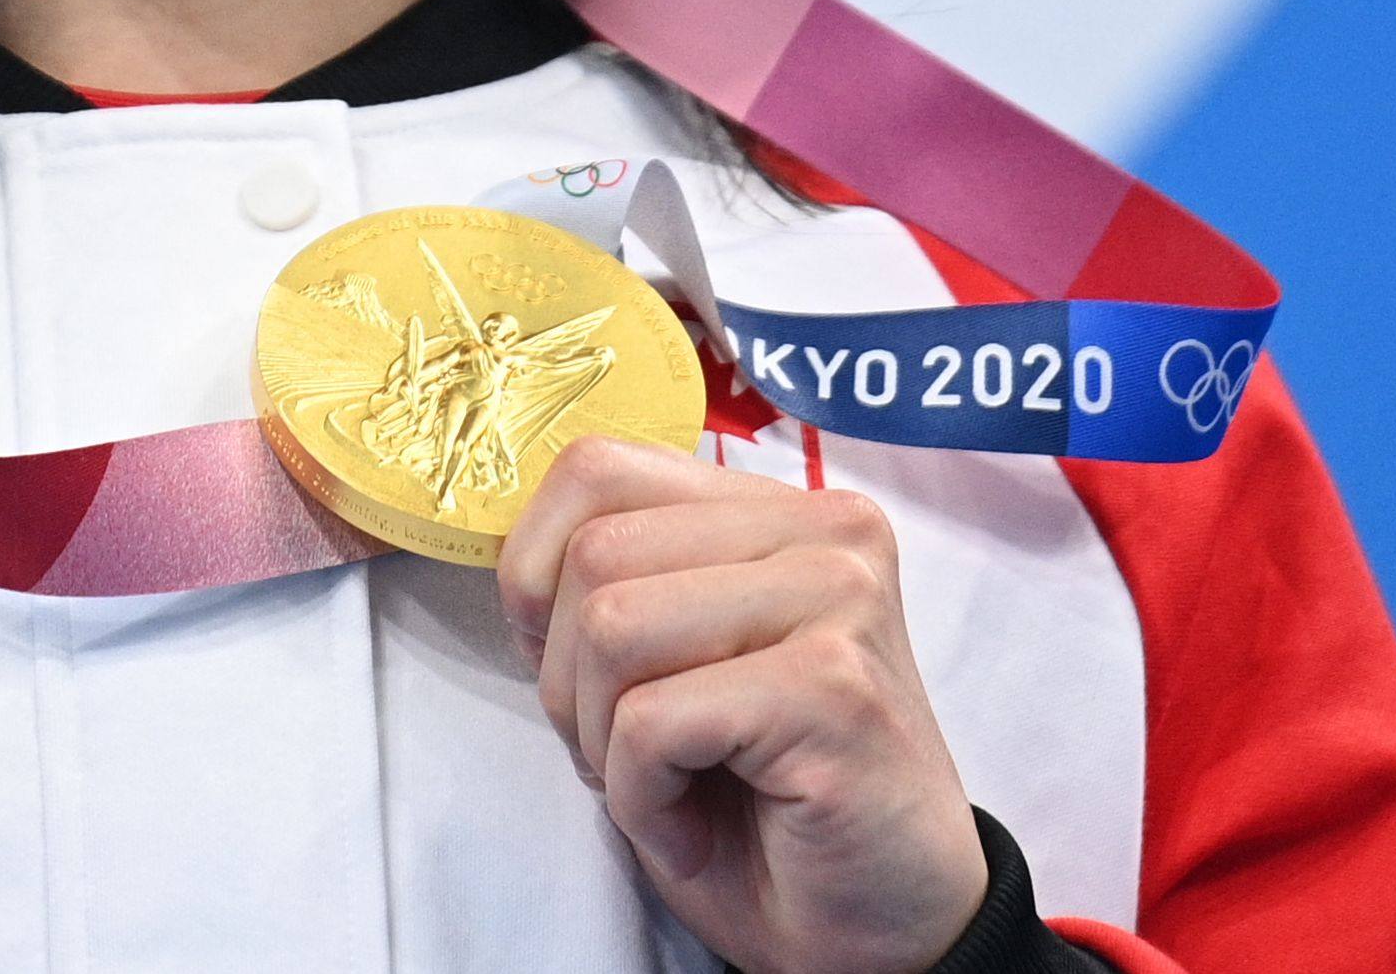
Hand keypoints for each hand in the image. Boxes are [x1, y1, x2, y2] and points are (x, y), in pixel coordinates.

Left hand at [499, 437, 988, 973]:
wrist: (885, 933)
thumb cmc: (771, 807)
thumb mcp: (675, 666)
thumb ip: (625, 584)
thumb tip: (509, 552)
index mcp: (779, 510)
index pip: (596, 468)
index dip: (535, 575)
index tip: (575, 669)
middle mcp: (824, 530)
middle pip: (592, 555)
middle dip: (570, 682)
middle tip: (632, 758)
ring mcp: (839, 599)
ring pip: (611, 626)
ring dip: (605, 744)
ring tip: (671, 791)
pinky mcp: (832, 686)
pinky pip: (652, 722)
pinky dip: (643, 801)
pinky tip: (698, 830)